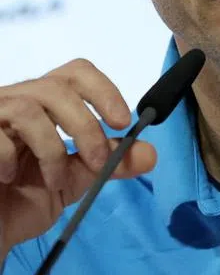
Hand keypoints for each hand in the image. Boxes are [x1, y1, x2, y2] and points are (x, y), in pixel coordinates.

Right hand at [0, 59, 156, 254]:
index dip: (103, 90)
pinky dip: (9, 157)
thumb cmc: (24, 201)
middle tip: (99, 161)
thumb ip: (110, 165)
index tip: (122, 122)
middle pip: (56, 87)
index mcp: (45, 106)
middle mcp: (16, 102)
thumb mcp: (76, 182)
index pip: (76, 73)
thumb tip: (151, 153)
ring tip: (56, 181)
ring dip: (52, 149)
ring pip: (27, 108)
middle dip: (86, 126)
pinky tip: (9, 177)